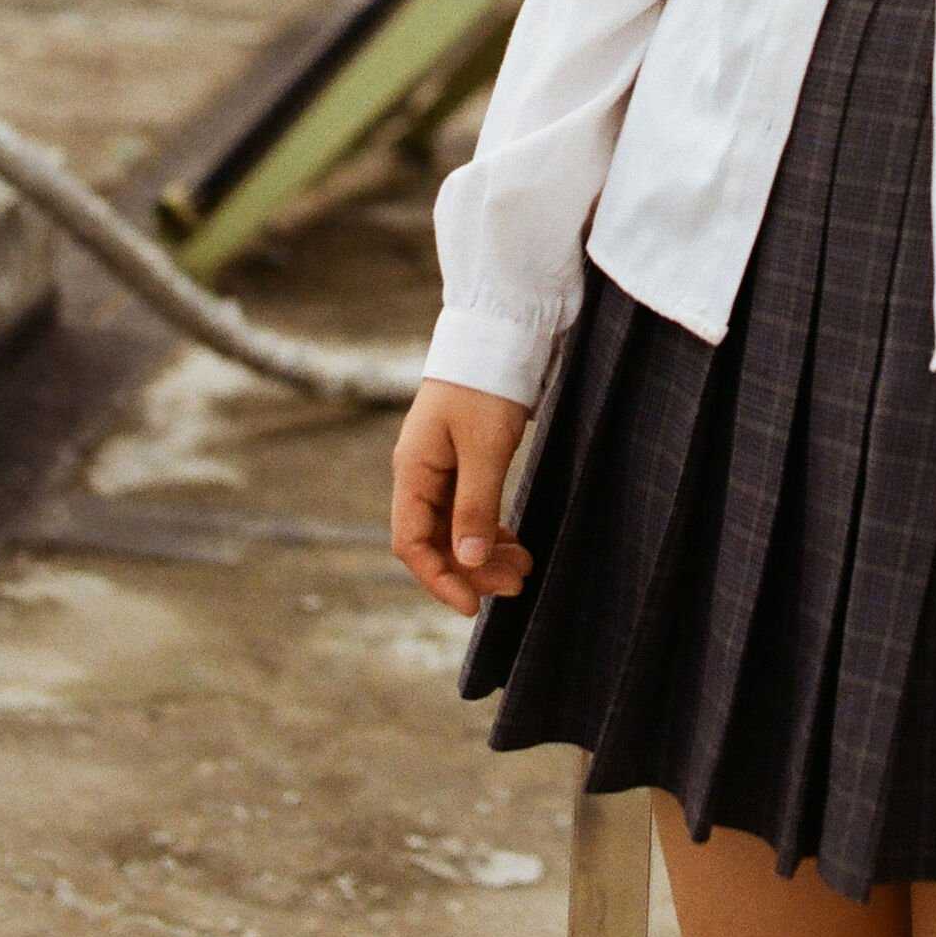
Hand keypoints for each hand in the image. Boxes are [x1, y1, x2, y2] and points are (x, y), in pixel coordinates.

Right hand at [391, 377, 534, 616]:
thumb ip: (475, 506)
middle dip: (473, 568)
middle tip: (518, 584)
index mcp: (413, 470)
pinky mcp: (462, 457)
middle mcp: (419, 472)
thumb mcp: (484, 449)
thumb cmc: (486, 385)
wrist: (498, 331)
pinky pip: (467, 506)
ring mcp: (440, 465)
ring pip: (455, 525)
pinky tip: (514, 541)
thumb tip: (470, 562)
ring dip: (485, 551)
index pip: (411, 543)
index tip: (474, 606)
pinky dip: (489, 527)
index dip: (440, 579)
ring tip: (524, 568)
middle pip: (435, 539)